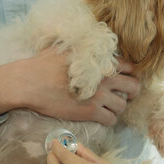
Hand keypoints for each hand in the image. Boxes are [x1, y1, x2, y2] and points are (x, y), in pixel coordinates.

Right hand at [0, 48, 139, 124]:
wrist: (29, 82)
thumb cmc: (45, 63)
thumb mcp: (68, 47)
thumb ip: (87, 48)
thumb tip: (95, 43)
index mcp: (101, 60)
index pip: (130, 67)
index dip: (130, 74)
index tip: (125, 79)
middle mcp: (105, 78)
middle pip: (134, 87)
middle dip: (132, 91)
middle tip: (125, 94)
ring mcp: (99, 96)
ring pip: (123, 106)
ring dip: (118, 107)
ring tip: (109, 106)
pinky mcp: (90, 112)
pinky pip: (111, 120)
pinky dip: (109, 119)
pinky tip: (101, 116)